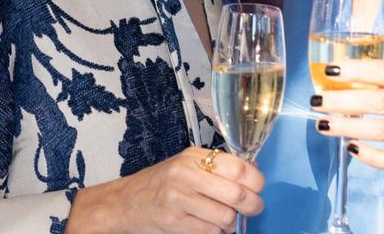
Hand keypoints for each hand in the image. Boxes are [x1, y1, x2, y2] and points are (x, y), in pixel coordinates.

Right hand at [67, 146, 263, 233]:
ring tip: (225, 219)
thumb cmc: (160, 183)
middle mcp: (185, 174)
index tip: (258, 187)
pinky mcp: (173, 221)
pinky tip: (210, 226)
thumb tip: (254, 171)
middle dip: (252, 205)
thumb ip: (218, 166)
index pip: (238, 167)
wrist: (125, 202)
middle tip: (254, 208)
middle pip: (236, 193)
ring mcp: (178, 198)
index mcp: (193, 156)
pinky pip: (209, 232)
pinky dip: (216, 233)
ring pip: (225, 217)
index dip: (256, 180)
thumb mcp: (187, 164)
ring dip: (231, 223)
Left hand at [310, 59, 383, 176]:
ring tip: (323, 124)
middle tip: (317, 100)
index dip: (357, 70)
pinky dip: (371, 156)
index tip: (330, 70)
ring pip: (383, 129)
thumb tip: (339, 80)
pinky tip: (350, 148)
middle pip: (380, 100)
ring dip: (348, 127)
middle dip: (343, 101)